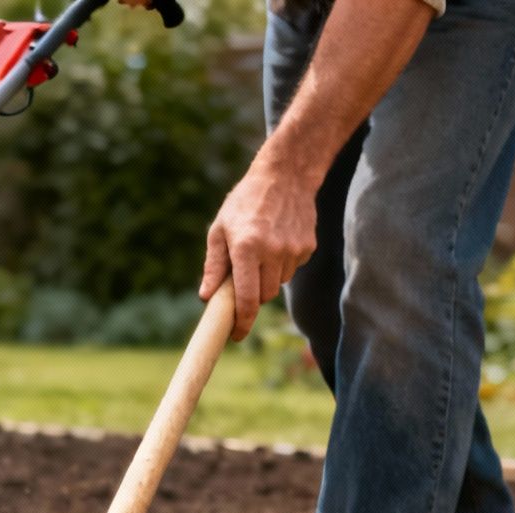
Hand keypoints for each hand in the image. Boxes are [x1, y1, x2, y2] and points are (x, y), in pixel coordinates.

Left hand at [199, 157, 317, 339]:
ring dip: (266, 278)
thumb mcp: (220, 229)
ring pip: (278, 284)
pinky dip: (280, 265)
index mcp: (246, 248)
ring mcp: (293, 250)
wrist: (286, 175)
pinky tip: (276, 241)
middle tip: (242, 278)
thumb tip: (206, 296)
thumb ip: (214, 265)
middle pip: (264, 296)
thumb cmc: (245, 202)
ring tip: (259, 251)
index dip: (242, 322)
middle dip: (252, 295)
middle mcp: (272, 251)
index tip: (236, 335)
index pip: (247, 298)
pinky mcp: (308, 247)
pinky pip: (291, 269)